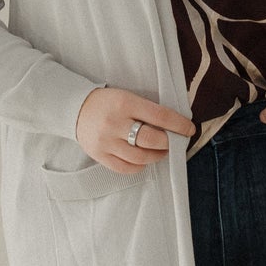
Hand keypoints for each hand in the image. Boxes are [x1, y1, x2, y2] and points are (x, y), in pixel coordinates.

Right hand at [75, 86, 194, 172]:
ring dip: (156, 156)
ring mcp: (106, 141)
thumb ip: (147, 110)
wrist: (75, 108)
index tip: (189, 130)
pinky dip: (139, 166)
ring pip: (140, 157)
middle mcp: (115, 123)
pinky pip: (125, 168)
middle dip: (167, 143)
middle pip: (151, 140)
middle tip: (172, 142)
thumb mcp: (127, 97)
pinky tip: (143, 160)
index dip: (179, 125)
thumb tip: (174, 127)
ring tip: (159, 151)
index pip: (160, 116)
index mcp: (125, 103)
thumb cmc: (108, 102)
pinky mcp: (99, 155)